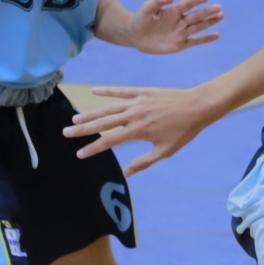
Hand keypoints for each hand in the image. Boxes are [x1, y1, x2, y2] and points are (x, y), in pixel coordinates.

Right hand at [63, 85, 215, 174]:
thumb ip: (143, 162)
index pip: (109, 141)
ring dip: (91, 113)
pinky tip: (94, 91)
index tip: (79, 154)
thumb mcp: (165, 151)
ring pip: (109, 108)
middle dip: (83, 129)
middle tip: (66, 133)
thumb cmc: (184, 131)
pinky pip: (122, 91)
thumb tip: (125, 173)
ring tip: (75, 118)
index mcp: (138, 131)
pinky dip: (108, 91)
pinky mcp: (143, 92)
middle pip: (103, 123)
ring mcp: (137, 102)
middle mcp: (133, 115)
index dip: (93, 148)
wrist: (198, 107)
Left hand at [127, 0, 223, 53]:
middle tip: (219, 7)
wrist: (136, 36)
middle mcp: (181, 20)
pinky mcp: (181, 44)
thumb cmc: (141, 19)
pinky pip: (195, 41)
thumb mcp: (147, 7)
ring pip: (198, 27)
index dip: (196, 0)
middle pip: (196, 15)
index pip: (188, 4)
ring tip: (221, 16)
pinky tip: (217, 35)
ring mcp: (182, 32)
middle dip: (207, 12)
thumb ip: (158, 0)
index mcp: (174, 10)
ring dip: (210, 22)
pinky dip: (206, 39)